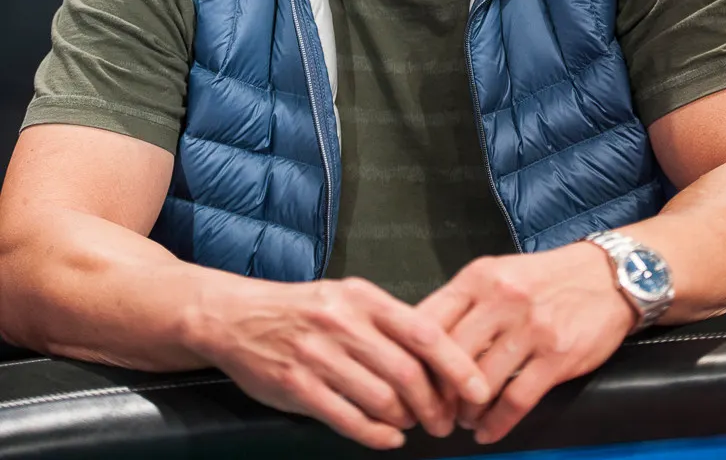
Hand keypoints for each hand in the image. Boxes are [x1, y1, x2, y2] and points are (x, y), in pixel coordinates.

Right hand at [193, 274, 491, 449]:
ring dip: (407, 420)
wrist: (239, 317)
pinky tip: (388, 435)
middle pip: (407, 373)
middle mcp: (344, 323)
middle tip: (444, 421)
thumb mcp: (348, 298)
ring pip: (382, 400)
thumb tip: (440, 356)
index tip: (478, 389)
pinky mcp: (298, 387)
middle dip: (435, 406)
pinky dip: (377, 434)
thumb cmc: (306, 310)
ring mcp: (319, 356)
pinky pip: (350, 420)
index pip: (423, 331)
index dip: (456, 365)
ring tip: (412, 423)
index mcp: (363, 297)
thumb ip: (389, 323)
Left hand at [417, 243, 636, 443]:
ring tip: (461, 420)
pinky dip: (496, 424)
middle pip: (450, 356)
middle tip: (432, 410)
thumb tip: (423, 339)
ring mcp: (529, 328)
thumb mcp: (498, 273)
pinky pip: (516, 400)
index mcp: (479, 277)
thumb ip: (464, 302)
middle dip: (437, 392)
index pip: (429, 319)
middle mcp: (501, 299)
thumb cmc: (543, 278)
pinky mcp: (556, 356)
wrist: (605, 276)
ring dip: (465, 411)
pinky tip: (487, 433)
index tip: (407, 380)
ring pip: (480, 383)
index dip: (413, 356)